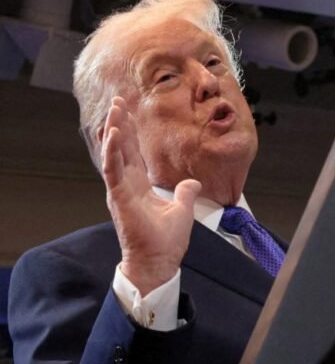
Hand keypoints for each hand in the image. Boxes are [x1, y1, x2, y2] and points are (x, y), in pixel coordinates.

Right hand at [101, 97, 200, 295]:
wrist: (159, 261)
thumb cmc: (166, 241)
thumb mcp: (182, 210)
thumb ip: (185, 193)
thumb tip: (192, 182)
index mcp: (139, 186)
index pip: (133, 154)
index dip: (130, 134)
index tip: (128, 113)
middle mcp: (127, 185)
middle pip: (122, 148)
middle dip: (119, 124)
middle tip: (117, 101)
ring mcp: (121, 191)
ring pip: (114, 154)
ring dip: (114, 131)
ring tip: (113, 110)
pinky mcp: (119, 198)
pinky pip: (113, 170)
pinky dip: (112, 152)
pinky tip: (112, 134)